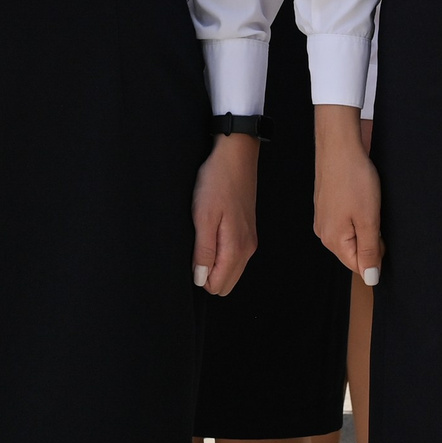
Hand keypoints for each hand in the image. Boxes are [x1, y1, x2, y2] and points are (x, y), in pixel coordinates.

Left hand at [191, 132, 258, 295]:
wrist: (235, 156)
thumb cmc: (217, 182)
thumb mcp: (203, 217)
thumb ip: (203, 251)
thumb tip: (201, 280)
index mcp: (237, 248)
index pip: (217, 286)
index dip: (200, 276)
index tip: (192, 252)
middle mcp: (247, 249)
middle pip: (226, 283)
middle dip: (208, 273)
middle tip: (196, 244)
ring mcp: (249, 240)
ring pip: (230, 270)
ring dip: (214, 261)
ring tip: (204, 234)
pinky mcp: (247, 231)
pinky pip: (233, 256)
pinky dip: (221, 251)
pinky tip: (212, 229)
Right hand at [313, 104, 381, 284]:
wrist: (339, 145)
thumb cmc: (354, 179)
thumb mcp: (368, 219)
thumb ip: (369, 251)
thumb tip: (370, 278)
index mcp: (333, 240)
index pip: (359, 266)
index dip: (377, 253)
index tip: (381, 231)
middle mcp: (323, 232)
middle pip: (354, 251)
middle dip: (370, 239)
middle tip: (376, 214)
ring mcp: (323, 217)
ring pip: (350, 234)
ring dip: (364, 225)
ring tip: (367, 204)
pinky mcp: (325, 204)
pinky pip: (344, 220)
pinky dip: (356, 213)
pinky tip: (360, 197)